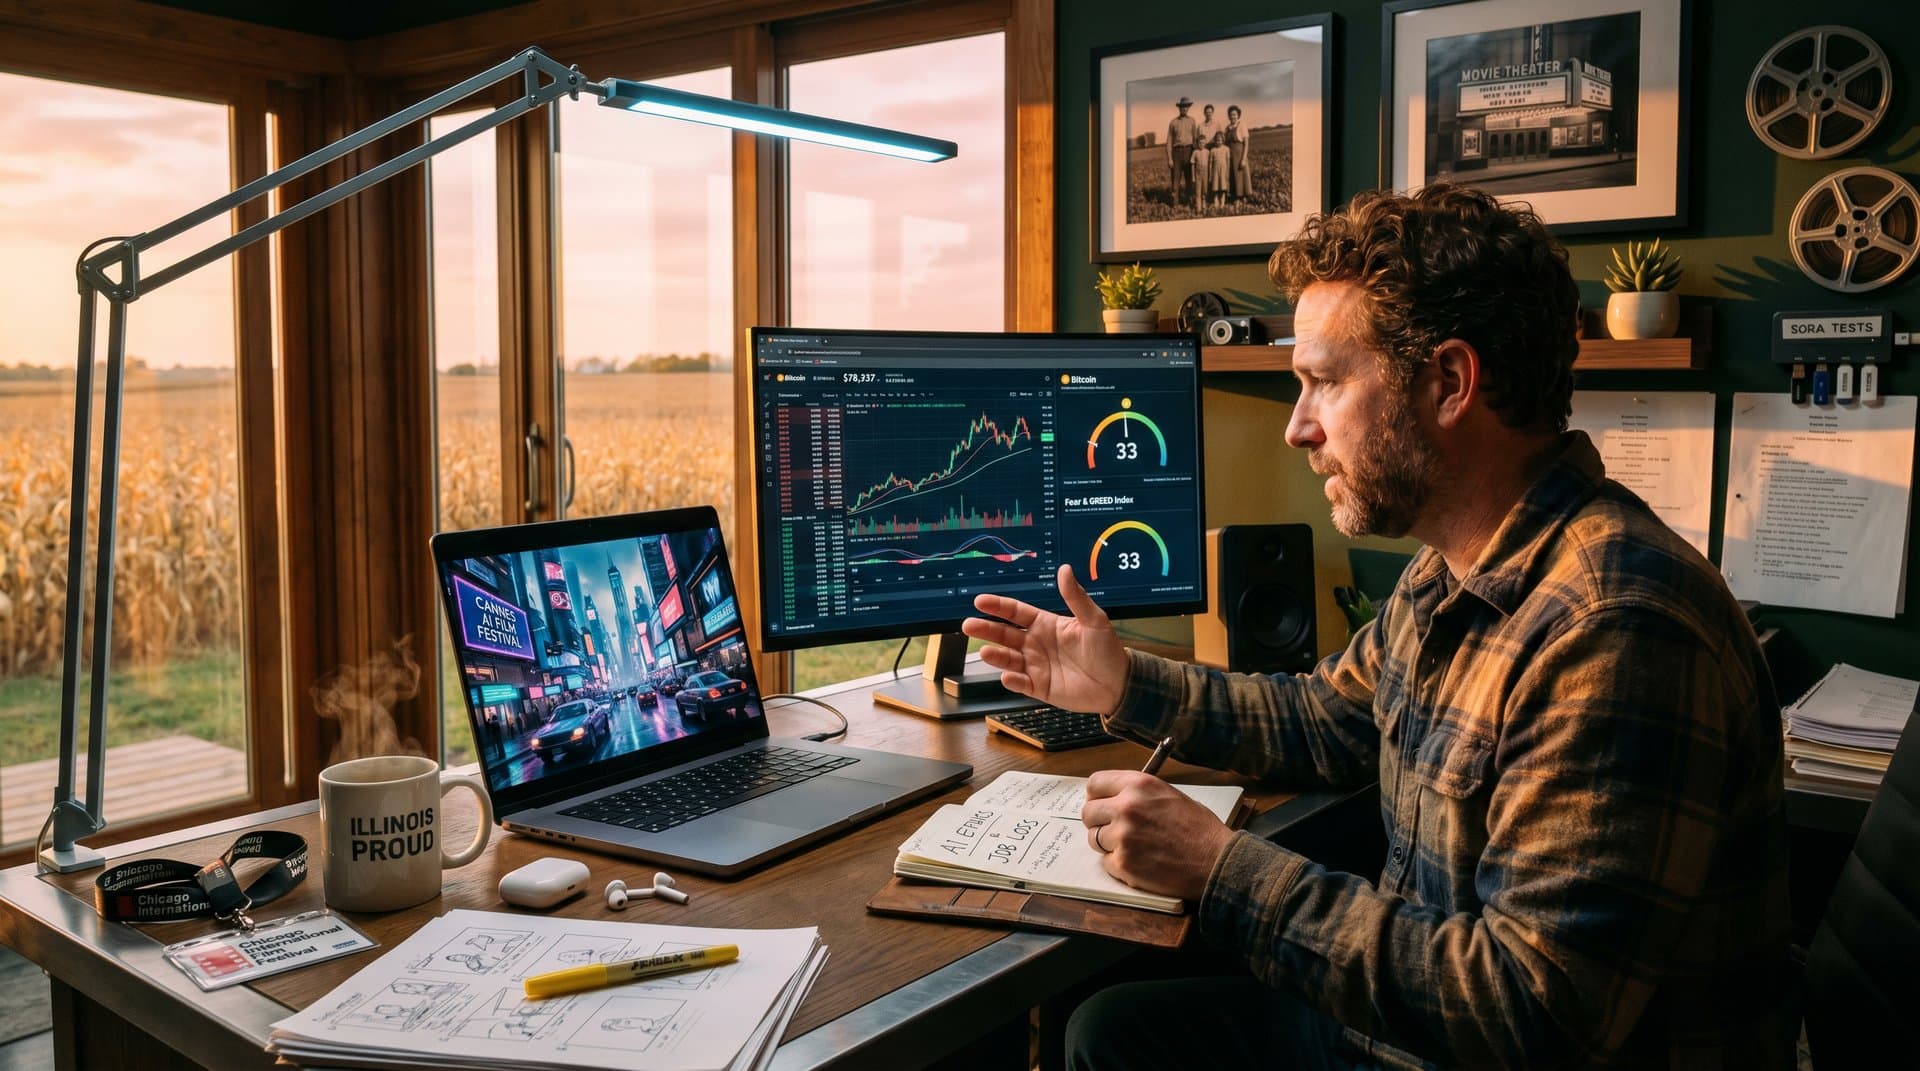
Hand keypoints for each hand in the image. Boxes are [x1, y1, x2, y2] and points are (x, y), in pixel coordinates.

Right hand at [961, 564, 1128, 714]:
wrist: (1118, 684)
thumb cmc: (1107, 650)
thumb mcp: (1094, 620)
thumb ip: (1076, 597)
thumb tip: (1065, 569)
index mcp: (1046, 625)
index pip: (1016, 613)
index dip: (998, 606)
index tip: (980, 601)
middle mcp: (1036, 644)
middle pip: (1005, 635)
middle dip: (986, 630)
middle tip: (968, 626)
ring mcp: (1036, 666)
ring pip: (1008, 659)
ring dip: (996, 655)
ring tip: (985, 652)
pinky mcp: (1040, 688)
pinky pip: (1021, 683)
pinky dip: (1012, 680)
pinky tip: (1007, 676)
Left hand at [1079, 771, 1234, 901]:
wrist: (1216, 861)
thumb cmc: (1199, 829)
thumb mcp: (1169, 795)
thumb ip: (1138, 794)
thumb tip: (1112, 798)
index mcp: (1139, 784)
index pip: (1095, 783)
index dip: (1096, 795)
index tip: (1100, 803)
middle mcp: (1126, 807)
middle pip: (1088, 812)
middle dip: (1098, 821)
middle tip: (1114, 829)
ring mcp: (1123, 836)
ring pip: (1094, 838)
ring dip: (1108, 844)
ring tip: (1134, 847)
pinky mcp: (1123, 863)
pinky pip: (1106, 862)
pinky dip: (1119, 864)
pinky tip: (1141, 862)